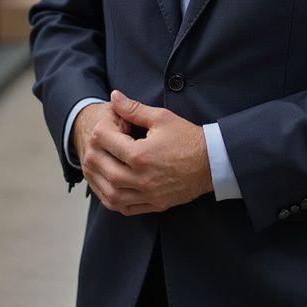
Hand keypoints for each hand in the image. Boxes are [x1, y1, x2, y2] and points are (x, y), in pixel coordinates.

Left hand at [79, 89, 212, 215]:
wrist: (212, 162)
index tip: (109, 124)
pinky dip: (112, 199)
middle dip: (94, 153)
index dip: (102, 128)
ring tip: (97, 166)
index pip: (105, 141)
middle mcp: (141, 178)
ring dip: (98, 180)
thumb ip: (134, 108)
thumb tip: (114, 97)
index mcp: (141, 155)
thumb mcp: (161, 117)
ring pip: (110, 194)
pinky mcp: (154, 205)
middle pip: (102, 168)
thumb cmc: (188, 138)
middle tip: (97, 143)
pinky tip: (109, 187)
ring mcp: (147, 195)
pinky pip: (124, 209)